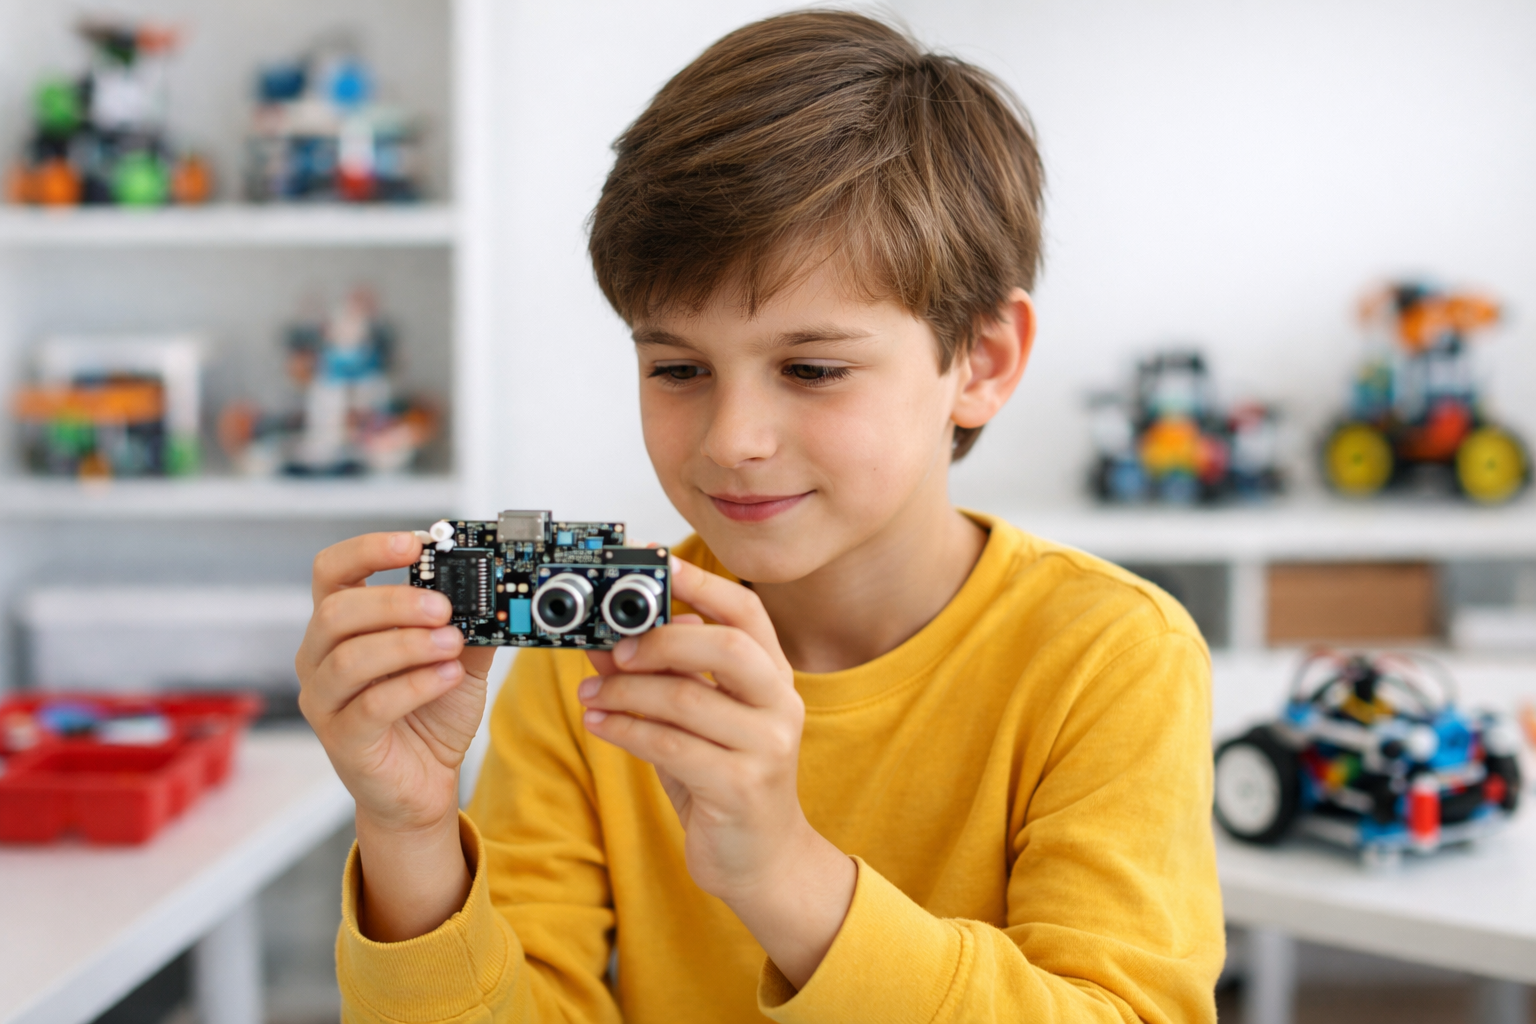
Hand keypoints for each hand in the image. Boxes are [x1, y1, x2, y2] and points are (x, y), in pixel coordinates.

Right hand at [297, 531, 495, 939]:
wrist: (425, 783)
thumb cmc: (430, 715)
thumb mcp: (458, 658)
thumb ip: (470, 622)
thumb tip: (496, 584)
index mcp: (342, 626)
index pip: (332, 571)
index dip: (368, 550)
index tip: (416, 543)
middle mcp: (320, 658)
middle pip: (336, 611)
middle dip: (394, 603)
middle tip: (444, 606)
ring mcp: (325, 701)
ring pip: (349, 658)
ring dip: (407, 644)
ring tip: (452, 643)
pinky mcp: (343, 740)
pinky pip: (370, 706)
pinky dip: (414, 685)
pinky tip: (448, 677)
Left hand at [581, 557, 855, 986]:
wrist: (763, 860)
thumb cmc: (727, 782)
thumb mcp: (691, 722)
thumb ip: (657, 679)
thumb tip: (603, 640)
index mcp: (773, 676)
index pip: (746, 611)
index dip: (701, 583)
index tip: (656, 562)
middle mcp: (780, 704)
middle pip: (725, 646)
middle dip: (661, 639)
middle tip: (615, 647)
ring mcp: (766, 746)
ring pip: (687, 699)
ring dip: (626, 693)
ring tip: (591, 694)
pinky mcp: (742, 787)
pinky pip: (671, 746)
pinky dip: (626, 730)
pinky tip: (601, 725)